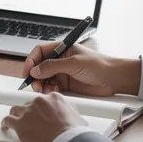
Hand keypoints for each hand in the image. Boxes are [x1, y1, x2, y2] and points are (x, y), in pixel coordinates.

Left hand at [1, 93, 88, 141]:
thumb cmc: (74, 133)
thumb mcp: (77, 117)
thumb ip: (70, 110)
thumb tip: (69, 111)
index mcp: (54, 98)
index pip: (43, 100)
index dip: (41, 109)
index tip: (41, 114)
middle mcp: (39, 101)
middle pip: (29, 105)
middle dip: (30, 113)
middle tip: (31, 122)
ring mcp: (28, 112)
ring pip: (16, 110)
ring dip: (16, 115)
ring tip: (15, 121)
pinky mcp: (20, 123)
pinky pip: (8, 120)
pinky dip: (5, 123)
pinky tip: (5, 126)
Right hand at [22, 42, 140, 96]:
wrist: (115, 79)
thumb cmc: (100, 65)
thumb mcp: (73, 63)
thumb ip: (52, 66)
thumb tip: (35, 71)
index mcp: (62, 49)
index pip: (40, 52)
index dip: (31, 60)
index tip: (27, 71)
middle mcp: (60, 60)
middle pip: (40, 67)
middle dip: (35, 76)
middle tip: (35, 84)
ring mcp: (63, 73)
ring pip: (45, 79)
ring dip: (42, 85)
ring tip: (45, 90)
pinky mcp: (67, 85)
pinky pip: (53, 88)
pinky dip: (50, 91)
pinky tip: (55, 92)